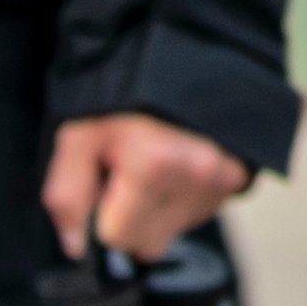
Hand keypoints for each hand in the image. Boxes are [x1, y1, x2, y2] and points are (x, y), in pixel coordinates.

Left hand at [42, 113, 251, 264]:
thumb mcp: (78, 137)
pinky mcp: (240, 179)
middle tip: (126, 176)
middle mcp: (197, 175)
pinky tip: (175, 170)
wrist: (180, 59)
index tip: (104, 184)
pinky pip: (199, 217)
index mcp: (153, 165)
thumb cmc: (125, 96)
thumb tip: (77, 246)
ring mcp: (224, 178)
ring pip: (174, 233)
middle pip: (148, 244)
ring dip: (157, 213)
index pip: (117, 238)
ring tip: (153, 167)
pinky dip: (182, 203)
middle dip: (129, 220)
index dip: (100, 216)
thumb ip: (66, 196)